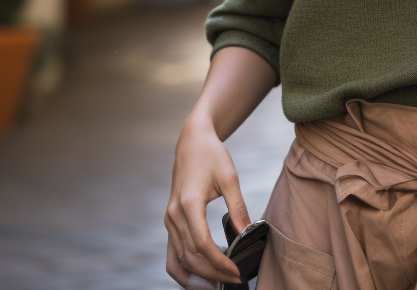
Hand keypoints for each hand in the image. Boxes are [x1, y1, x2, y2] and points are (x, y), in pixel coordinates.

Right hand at [165, 113, 249, 286]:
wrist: (192, 141)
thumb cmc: (211, 155)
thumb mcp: (229, 177)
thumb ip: (238, 207)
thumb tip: (248, 234)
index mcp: (188, 204)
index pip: (202, 245)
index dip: (220, 263)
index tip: (237, 272)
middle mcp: (174, 215)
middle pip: (191, 257)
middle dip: (213, 273)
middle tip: (234, 279)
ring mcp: (169, 220)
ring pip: (178, 260)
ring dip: (197, 277)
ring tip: (217, 284)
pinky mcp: (170, 221)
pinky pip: (172, 254)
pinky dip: (182, 270)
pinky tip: (198, 278)